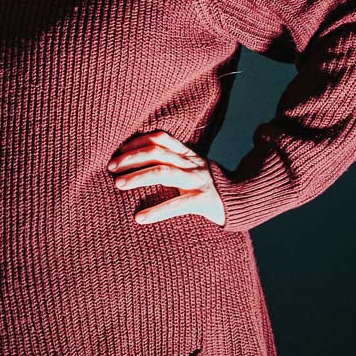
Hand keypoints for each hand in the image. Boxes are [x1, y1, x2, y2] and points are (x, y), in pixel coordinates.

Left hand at [108, 130, 223, 225]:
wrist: (245, 201)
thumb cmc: (210, 186)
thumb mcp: (194, 168)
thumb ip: (174, 160)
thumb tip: (141, 158)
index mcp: (188, 154)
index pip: (160, 138)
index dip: (138, 141)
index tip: (119, 150)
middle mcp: (192, 164)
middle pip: (157, 152)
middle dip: (131, 157)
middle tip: (111, 167)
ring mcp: (197, 181)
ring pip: (163, 172)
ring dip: (137, 177)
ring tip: (118, 184)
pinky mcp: (202, 201)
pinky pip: (176, 205)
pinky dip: (156, 211)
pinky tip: (139, 218)